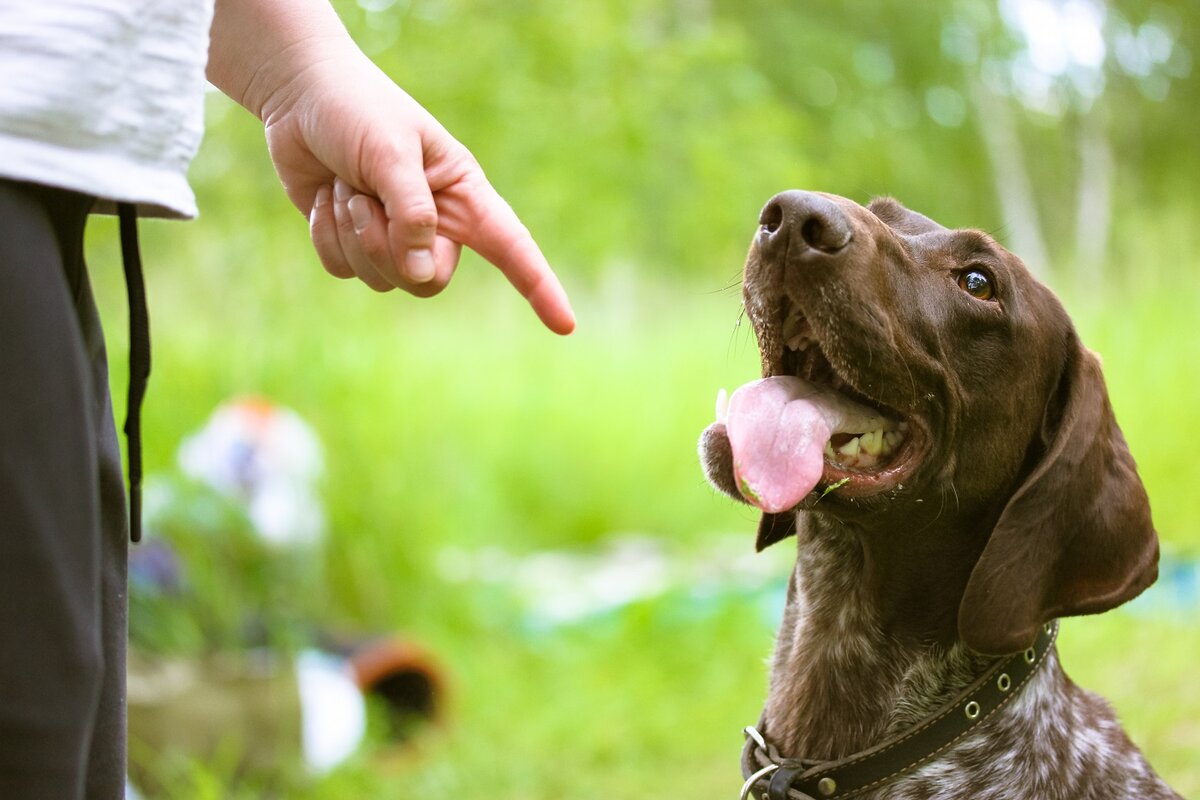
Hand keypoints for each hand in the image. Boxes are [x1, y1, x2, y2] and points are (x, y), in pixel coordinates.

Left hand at [257, 48, 574, 333]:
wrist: (300, 94)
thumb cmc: (356, 110)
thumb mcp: (390, 153)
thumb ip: (411, 214)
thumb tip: (421, 275)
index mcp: (463, 193)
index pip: (512, 247)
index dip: (540, 287)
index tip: (565, 325)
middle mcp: (435, 222)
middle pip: (428, 281)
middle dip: (387, 249)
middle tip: (364, 200)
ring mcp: (394, 235)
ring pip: (381, 278)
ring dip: (350, 231)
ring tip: (344, 186)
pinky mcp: (354, 242)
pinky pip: (344, 270)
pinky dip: (326, 236)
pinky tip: (324, 200)